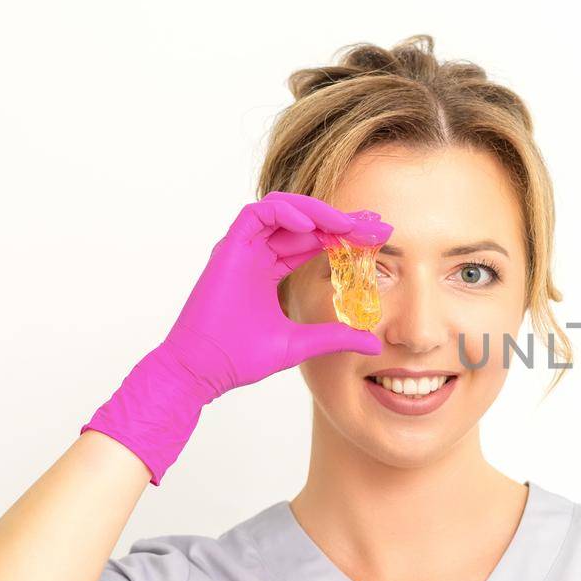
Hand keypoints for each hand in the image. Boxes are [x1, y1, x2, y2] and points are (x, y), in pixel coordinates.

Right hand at [80, 192, 393, 484]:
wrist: (203, 370)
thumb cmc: (240, 358)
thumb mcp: (300, 344)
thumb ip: (335, 337)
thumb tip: (374, 345)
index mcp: (270, 271)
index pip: (314, 242)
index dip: (344, 236)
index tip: (378, 236)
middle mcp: (257, 255)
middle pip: (303, 224)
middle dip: (341, 220)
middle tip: (375, 223)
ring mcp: (242, 250)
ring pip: (281, 210)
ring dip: (316, 211)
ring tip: (347, 224)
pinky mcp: (228, 249)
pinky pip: (256, 215)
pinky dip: (284, 213)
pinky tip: (311, 227)